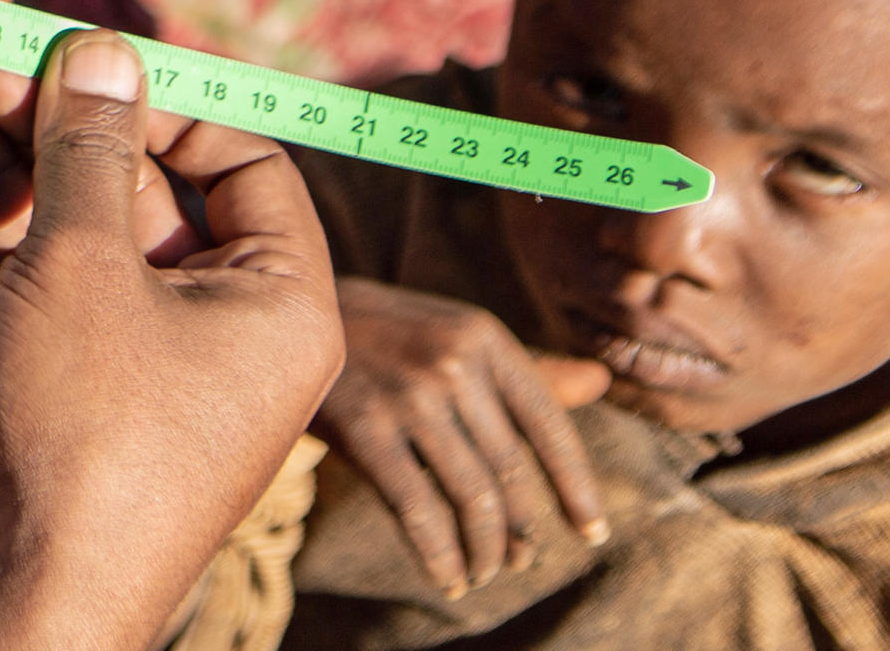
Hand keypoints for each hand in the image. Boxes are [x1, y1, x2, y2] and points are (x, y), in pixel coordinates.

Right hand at [0, 32, 344, 650]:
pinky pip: (60, 298)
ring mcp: (157, 372)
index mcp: (284, 304)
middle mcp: (234, 337)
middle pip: (160, 197)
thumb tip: (102, 52)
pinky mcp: (88, 400)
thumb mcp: (85, 261)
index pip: (249, 165)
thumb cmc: (85, 429)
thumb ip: (89, 147)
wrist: (26, 589)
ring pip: (97, 244)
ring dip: (28, 183)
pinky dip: (10, 249)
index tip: (82, 73)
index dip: (167, 107)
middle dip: (71, 135)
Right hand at [314, 279, 607, 598]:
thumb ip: (527, 367)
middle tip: (519, 558)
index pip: (549, 425)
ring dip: (486, 550)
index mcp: (484, 337)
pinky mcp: (363, 427)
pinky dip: (441, 556)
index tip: (590, 533)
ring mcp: (408, 395)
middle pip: (510, 472)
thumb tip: (601, 383)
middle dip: (521, 529)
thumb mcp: (459, 335)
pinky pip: (418, 510)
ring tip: (483, 570)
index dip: (575, 487)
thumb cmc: (390, 333)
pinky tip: (448, 576)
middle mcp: (453, 362)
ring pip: (472, 498)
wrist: (288, 313)